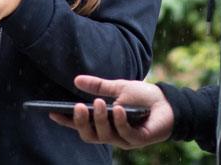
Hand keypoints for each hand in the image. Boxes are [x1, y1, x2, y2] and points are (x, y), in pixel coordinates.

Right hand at [48, 75, 173, 149]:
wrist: (168, 102)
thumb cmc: (143, 97)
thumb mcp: (117, 87)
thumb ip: (98, 86)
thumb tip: (76, 79)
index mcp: (104, 122)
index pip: (81, 124)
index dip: (66, 121)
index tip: (51, 113)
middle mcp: (112, 134)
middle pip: (90, 136)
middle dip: (81, 123)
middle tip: (78, 107)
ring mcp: (125, 139)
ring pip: (105, 136)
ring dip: (101, 120)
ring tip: (98, 103)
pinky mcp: (139, 140)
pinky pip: (126, 134)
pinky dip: (120, 122)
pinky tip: (118, 109)